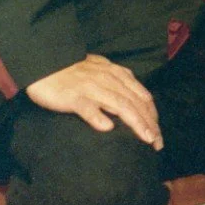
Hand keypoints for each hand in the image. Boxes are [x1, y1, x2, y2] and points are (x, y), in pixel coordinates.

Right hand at [26, 54, 163, 149]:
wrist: (45, 60)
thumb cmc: (74, 70)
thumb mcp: (103, 71)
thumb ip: (119, 82)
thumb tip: (134, 97)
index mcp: (117, 75)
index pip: (142, 97)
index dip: (153, 115)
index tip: (158, 134)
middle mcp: (109, 81)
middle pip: (136, 104)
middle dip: (150, 124)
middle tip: (158, 143)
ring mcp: (92, 88)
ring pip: (120, 105)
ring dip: (136, 122)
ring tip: (146, 138)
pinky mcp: (73, 97)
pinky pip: (87, 107)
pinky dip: (98, 117)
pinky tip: (107, 128)